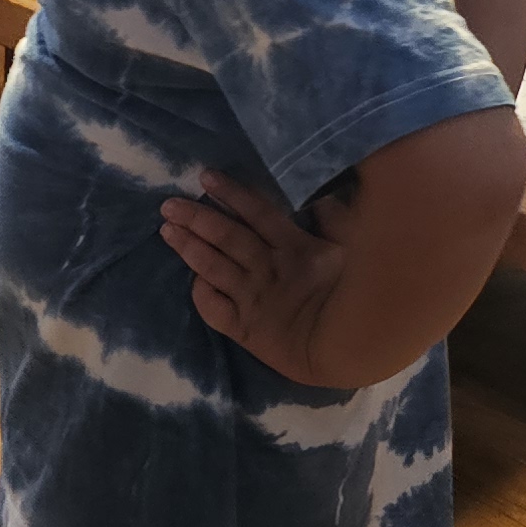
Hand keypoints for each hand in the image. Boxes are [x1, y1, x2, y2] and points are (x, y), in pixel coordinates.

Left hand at [160, 170, 345, 381]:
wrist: (346, 349)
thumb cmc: (359, 299)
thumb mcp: (355, 252)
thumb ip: (338, 222)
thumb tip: (324, 200)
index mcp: (294, 248)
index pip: (257, 213)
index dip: (231, 194)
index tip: (205, 177)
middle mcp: (267, 268)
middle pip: (227, 236)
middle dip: (197, 217)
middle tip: (169, 204)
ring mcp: (252, 297)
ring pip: (214, 266)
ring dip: (189, 247)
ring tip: (166, 230)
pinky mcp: (244, 328)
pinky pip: (214, 308)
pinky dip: (201, 293)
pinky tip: (192, 280)